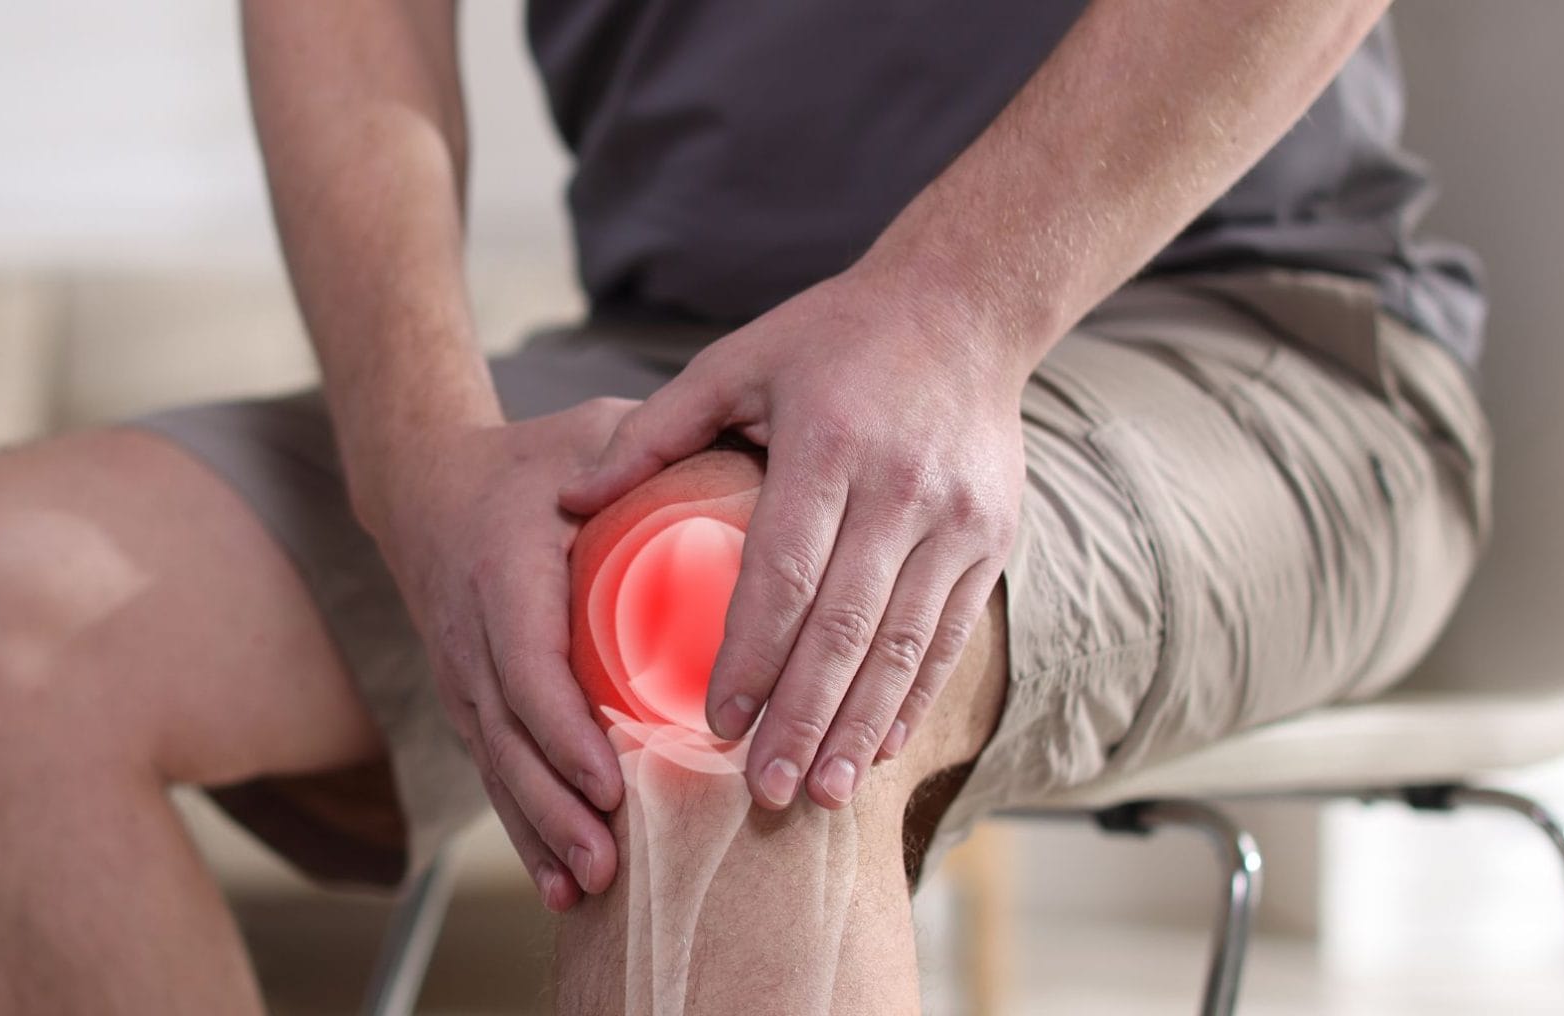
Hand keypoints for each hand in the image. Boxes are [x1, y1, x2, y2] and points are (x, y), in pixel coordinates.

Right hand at [366, 399, 638, 910]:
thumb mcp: (589, 434)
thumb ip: (654, 449)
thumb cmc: (531, 461)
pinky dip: (526, 830)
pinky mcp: (471, 703)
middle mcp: (471, 635)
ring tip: (592, 888)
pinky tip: (563, 887)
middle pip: (508, 738)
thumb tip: (746, 454)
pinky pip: (495, 772)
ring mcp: (464, 676)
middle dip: (556, 808)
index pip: (527, 667)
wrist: (427, 484)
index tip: (608, 780)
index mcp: (502, 574)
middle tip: (610, 861)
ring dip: (541, 834)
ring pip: (498, 767)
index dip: (563, 732)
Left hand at [560, 270, 1029, 811]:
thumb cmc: (832, 336)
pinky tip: (880, 746)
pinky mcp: (993, 538)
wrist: (965, 306)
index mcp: (828, 443)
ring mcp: (957, 519)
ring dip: (862, 726)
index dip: (752, 655)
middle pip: (847, 626)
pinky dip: (916, 697)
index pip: (784, 571)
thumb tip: (570, 497)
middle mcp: (901, 487)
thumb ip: (655, 429)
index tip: (718, 722)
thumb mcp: (737, 360)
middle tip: (767, 790)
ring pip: (906, 645)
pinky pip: (951, 635)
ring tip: (823, 792)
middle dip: (805, 718)